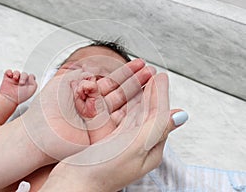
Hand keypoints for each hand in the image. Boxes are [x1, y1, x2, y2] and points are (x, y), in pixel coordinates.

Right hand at [0, 70, 36, 103]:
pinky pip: (8, 72)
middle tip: (21, 83)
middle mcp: (21, 82)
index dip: (30, 77)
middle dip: (23, 77)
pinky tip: (10, 75)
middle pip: (24, 74)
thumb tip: (31, 77)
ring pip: (17, 72)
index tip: (29, 79)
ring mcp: (14, 80)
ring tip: (15, 78)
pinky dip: (9, 72)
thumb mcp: (32, 90)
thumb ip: (34, 83)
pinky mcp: (7, 79)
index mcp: (27, 85)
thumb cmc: (20, 96)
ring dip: (16, 74)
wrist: (10, 98)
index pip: (31, 77)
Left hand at [21, 58, 154, 161]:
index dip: (126, 72)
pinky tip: (145, 101)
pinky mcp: (102, 135)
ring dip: (138, 94)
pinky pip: (121, 122)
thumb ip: (81, 73)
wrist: (37, 135)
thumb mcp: (64, 81)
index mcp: (85, 94)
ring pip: (124, 106)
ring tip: (153, 82)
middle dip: (137, 81)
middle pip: (120, 92)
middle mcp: (94, 108)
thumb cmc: (45, 108)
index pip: (111, 81)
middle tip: (152, 71)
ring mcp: (99, 122)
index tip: (140, 64)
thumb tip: (95, 67)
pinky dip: (133, 112)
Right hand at [40, 73, 187, 191]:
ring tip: (141, 80)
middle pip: (149, 113)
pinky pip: (122, 119)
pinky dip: (125, 106)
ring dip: (139, 96)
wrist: (74, 184)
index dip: (160, 94)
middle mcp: (139, 146)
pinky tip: (125, 98)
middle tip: (153, 74)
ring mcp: (124, 143)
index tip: (161, 76)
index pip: (160, 116)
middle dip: (151, 92)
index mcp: (150, 149)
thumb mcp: (134, 147)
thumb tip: (181, 115)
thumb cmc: (102, 171)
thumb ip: (157, 128)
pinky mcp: (110, 141)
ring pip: (135, 114)